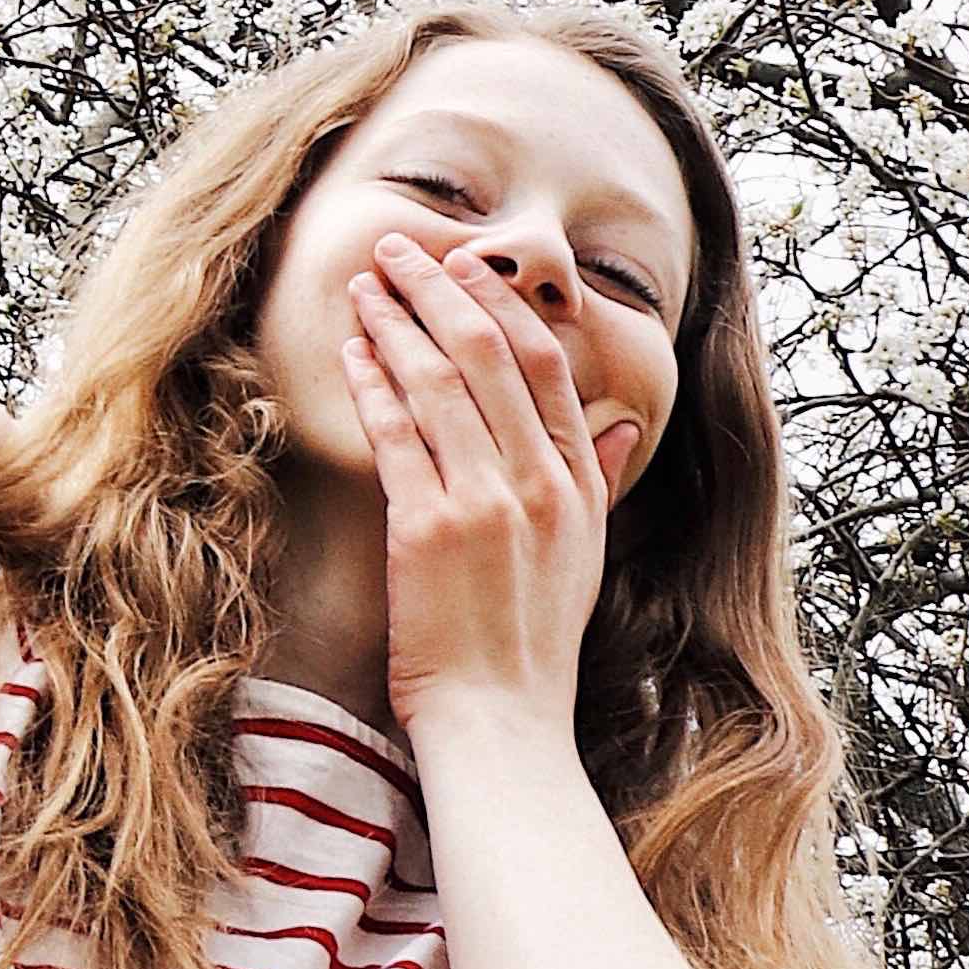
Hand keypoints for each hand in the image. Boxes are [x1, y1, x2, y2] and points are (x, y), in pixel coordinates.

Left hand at [342, 233, 609, 733]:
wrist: (501, 719)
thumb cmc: (529, 646)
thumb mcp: (585, 558)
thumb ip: (597, 484)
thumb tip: (617, 427)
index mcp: (579, 485)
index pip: (548, 366)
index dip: (502, 304)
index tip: (463, 266)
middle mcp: (538, 483)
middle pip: (489, 354)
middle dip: (438, 289)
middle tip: (398, 249)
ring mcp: (485, 502)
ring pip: (438, 380)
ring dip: (395, 320)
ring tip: (364, 284)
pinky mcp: (428, 528)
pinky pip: (397, 433)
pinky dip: (372, 381)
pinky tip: (351, 349)